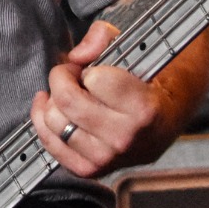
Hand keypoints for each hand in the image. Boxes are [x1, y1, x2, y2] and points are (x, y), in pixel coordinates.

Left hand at [29, 20, 166, 178]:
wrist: (165, 123)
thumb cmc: (146, 84)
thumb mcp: (132, 49)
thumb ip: (102, 37)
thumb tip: (77, 55)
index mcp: (143, 108)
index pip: (94, 79)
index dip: (87, 69)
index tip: (91, 69)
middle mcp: (125, 137)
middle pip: (67, 101)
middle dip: (61, 79)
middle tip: (71, 75)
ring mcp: (107, 158)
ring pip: (54, 122)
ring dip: (53, 102)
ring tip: (68, 95)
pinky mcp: (90, 170)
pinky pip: (50, 145)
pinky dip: (43, 124)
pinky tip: (51, 109)